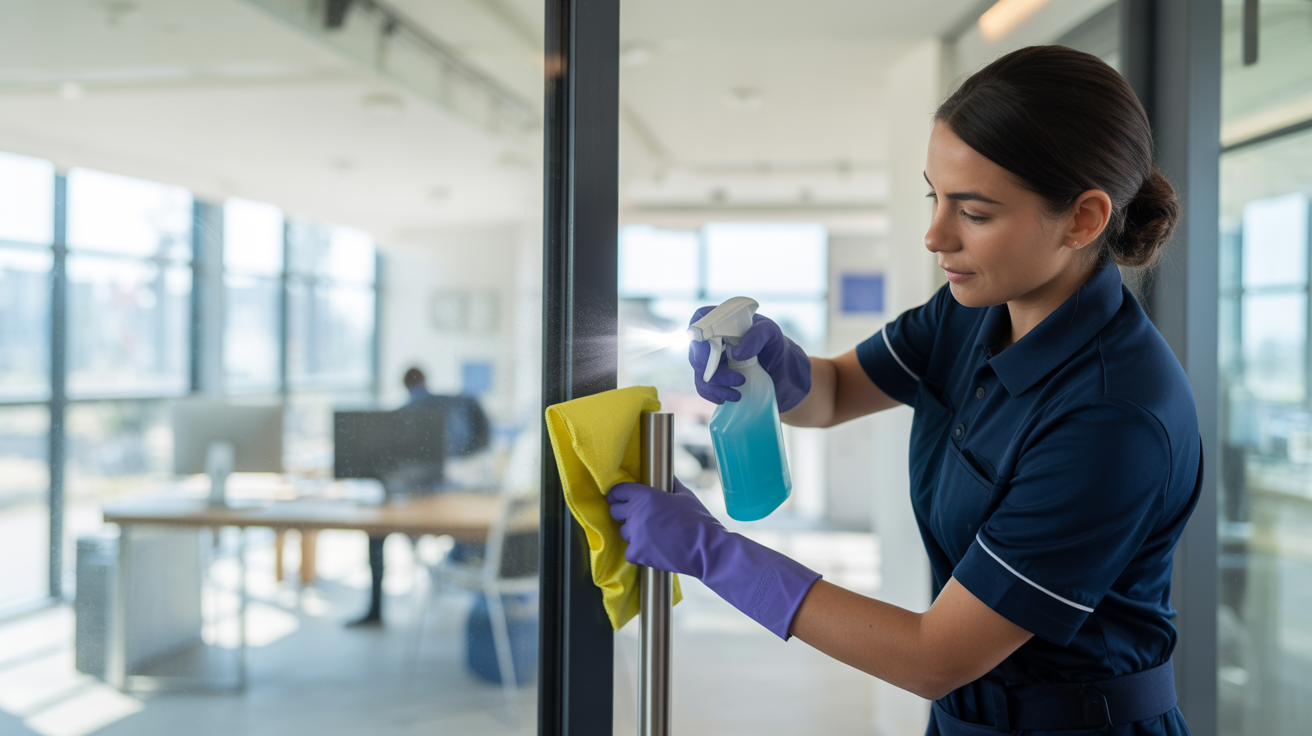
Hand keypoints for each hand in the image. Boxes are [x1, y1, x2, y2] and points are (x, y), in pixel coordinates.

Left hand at [607, 477, 725, 576]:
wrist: (705, 547)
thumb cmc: (697, 520)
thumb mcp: (685, 495)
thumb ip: (671, 484)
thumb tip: (668, 476)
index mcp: (645, 496)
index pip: (618, 491)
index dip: (617, 494)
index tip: (617, 498)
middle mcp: (636, 513)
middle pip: (615, 511)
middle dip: (624, 513)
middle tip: (638, 517)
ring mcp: (635, 534)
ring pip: (624, 532)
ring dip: (633, 533)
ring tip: (652, 535)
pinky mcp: (637, 553)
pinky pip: (629, 551)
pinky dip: (638, 552)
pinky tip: (652, 549)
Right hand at [688, 308, 812, 411]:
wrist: (783, 375)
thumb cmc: (776, 347)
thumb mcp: (772, 334)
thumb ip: (758, 335)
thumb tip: (735, 353)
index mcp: (723, 321)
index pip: (700, 319)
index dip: (698, 333)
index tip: (710, 351)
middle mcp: (713, 340)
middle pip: (697, 351)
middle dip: (712, 370)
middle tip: (739, 379)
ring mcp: (711, 361)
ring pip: (699, 373)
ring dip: (715, 387)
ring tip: (738, 394)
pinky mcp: (714, 380)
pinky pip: (704, 388)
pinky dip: (714, 395)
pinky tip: (730, 398)